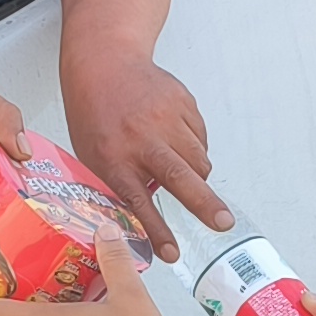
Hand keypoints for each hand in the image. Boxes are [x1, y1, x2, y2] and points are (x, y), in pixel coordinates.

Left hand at [60, 47, 230, 262]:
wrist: (106, 63)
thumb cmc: (94, 112)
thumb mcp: (93, 154)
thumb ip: (119, 183)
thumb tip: (140, 221)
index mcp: (115, 157)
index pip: (139, 201)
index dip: (157, 230)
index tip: (172, 253)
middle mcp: (143, 140)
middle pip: (181, 178)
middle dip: (205, 205)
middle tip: (222, 223)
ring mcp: (166, 120)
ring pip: (198, 161)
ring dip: (197, 177)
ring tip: (184, 173)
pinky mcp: (184, 105)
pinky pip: (200, 140)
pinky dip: (194, 149)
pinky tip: (176, 140)